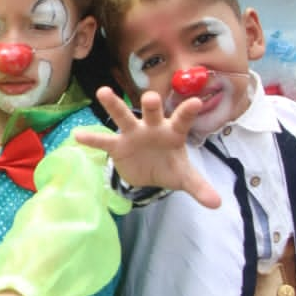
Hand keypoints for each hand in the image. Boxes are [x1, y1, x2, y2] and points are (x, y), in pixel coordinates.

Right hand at [73, 87, 221, 208]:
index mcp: (173, 132)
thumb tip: (217, 203)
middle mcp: (152, 127)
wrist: (148, 172)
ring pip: (123, 117)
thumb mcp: (184, 177)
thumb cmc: (169, 166)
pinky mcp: (117, 145)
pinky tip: (78, 135)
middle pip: (152, 114)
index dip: (188, 111)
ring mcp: (133, 134)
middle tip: (150, 97)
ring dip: (114, 105)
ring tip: (103, 92)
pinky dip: (92, 138)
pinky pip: (104, 141)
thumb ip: (198, 187)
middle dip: (151, 105)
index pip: (182, 120)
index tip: (195, 102)